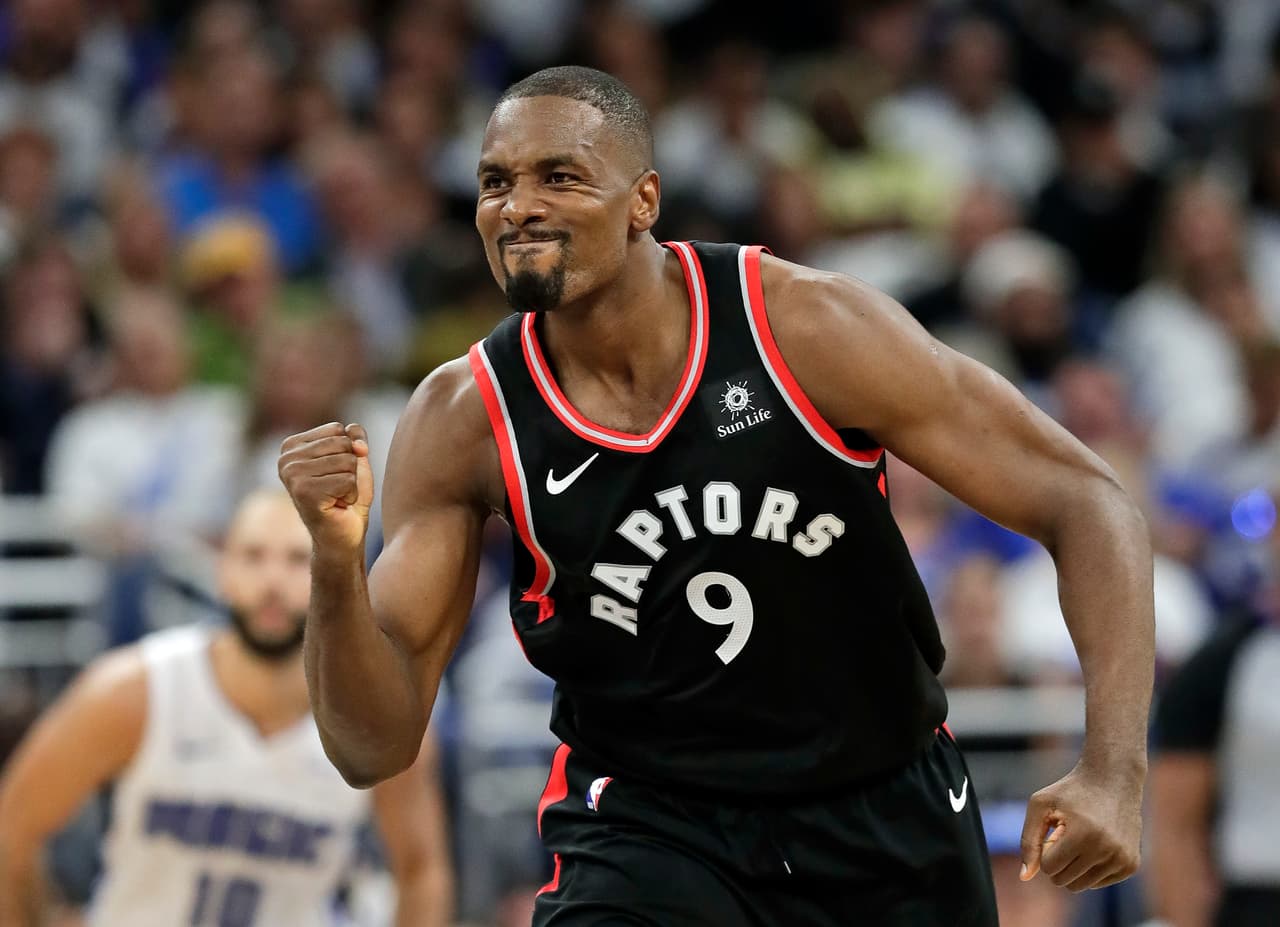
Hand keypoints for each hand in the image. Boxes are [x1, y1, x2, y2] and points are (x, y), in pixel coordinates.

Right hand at [278, 422, 374, 553]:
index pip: (337, 429)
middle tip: (338, 488)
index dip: (349, 452)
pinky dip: (350, 495)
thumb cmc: (347, 496)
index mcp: (291, 446)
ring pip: (347, 462)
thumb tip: (356, 440)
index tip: (336, 473)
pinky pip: (348, 480)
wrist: (343, 535)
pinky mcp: (305, 492)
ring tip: (337, 497)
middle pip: (342, 444)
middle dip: (351, 468)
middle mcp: (286, 459)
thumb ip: (355, 438)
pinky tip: (337, 506)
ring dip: (351, 483)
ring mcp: (292, 476)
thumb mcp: (354, 459)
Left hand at [1019, 762, 1143, 892]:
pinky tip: (1096, 844)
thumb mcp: (1041, 805)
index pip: (1049, 868)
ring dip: (1073, 866)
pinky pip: (1098, 883)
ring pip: (1081, 886)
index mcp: (1083, 834)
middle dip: (1058, 861)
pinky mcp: (1132, 865)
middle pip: (1064, 881)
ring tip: (1080, 839)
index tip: (1055, 830)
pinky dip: (1090, 868)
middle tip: (1066, 835)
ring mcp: (1123, 859)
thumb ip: (1029, 841)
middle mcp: (1107, 850)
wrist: (1113, 779)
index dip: (1045, 850)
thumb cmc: (1071, 792)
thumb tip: (1025, 877)